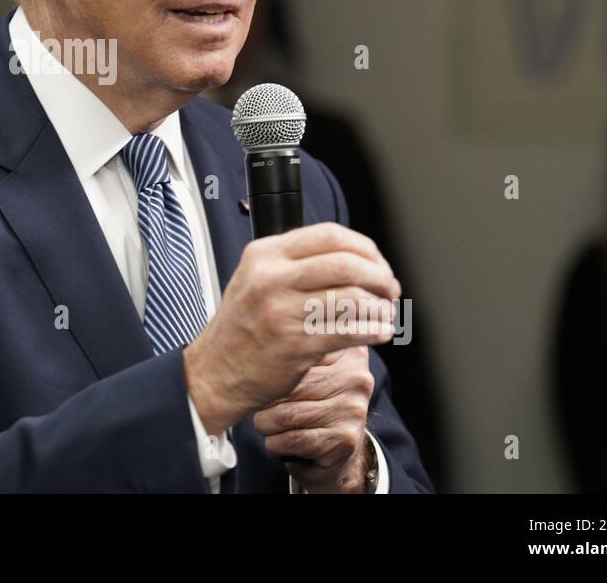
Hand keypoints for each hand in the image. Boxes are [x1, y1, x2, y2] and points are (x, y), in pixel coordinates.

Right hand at [183, 222, 398, 435]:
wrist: (217, 371)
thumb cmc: (243, 326)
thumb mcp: (255, 277)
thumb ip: (294, 261)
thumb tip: (351, 255)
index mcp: (265, 254)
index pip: (329, 235)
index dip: (364, 247)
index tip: (377, 262)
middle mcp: (272, 279)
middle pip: (346, 263)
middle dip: (379, 275)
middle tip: (389, 288)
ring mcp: (283, 312)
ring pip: (353, 298)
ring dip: (380, 306)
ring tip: (384, 313)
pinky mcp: (296, 346)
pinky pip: (350, 331)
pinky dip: (374, 330)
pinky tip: (379, 332)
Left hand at [253, 346, 375, 492]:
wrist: (337, 449)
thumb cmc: (314, 402)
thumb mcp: (310, 370)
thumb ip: (293, 352)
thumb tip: (257, 347)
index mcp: (347, 351)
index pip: (297, 353)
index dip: (271, 368)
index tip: (258, 375)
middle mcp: (357, 377)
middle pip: (289, 384)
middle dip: (265, 401)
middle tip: (259, 407)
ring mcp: (353, 409)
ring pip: (287, 414)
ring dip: (266, 424)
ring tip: (266, 424)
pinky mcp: (346, 439)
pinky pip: (294, 439)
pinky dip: (276, 443)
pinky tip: (277, 442)